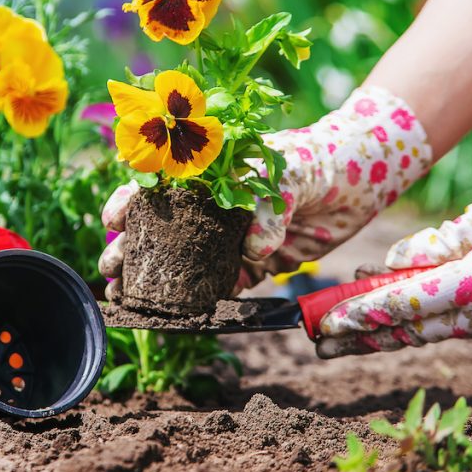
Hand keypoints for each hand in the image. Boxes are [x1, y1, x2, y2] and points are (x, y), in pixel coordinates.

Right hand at [99, 87, 431, 295]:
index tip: (113, 219)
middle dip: (130, 247)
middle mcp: (212, 206)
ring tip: (126, 296)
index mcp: (209, 173)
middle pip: (160, 228)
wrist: (360, 179)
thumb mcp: (290, 171)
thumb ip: (270, 207)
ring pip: (182, 261)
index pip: (158, 185)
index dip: (130, 201)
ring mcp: (230, 237)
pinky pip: (221, 284)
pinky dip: (199, 299)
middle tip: (111, 268)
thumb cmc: (317, 158)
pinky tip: (175, 312)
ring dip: (154, 279)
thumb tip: (255, 250)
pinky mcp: (254, 264)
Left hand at [315, 163, 471, 358]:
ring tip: (343, 337)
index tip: (320, 320)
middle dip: (360, 337)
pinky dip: (421, 319)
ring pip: (431, 330)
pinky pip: (455, 322)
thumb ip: (436, 244)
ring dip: (387, 332)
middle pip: (409, 330)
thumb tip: (390, 263)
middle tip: (316, 343)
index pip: (402, 304)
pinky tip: (396, 314)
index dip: (357, 313)